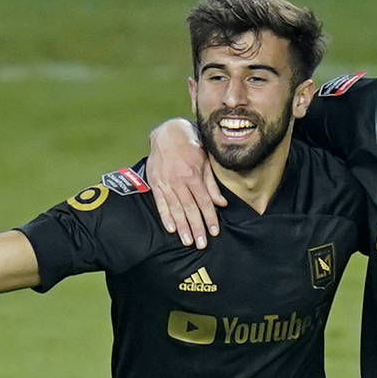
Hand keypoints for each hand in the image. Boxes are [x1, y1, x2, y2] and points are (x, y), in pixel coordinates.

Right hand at [147, 118, 225, 247]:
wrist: (167, 133)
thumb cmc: (191, 147)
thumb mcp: (205, 162)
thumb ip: (212, 184)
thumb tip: (221, 203)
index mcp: (193, 175)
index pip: (204, 201)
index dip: (210, 218)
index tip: (215, 232)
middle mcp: (179, 180)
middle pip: (190, 208)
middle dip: (196, 227)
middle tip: (201, 244)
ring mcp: (165, 182)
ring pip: (175, 208)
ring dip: (182, 226)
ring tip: (187, 241)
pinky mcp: (155, 183)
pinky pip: (160, 203)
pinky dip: (165, 216)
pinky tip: (171, 229)